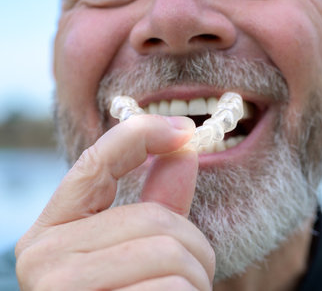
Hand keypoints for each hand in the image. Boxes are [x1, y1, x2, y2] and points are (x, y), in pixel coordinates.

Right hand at [15, 115, 214, 289]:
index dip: (141, 136)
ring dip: (195, 280)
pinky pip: (170, 289)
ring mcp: (60, 289)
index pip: (95, 163)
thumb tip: (183, 150)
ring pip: (169, 252)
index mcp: (54, 232)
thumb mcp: (141, 249)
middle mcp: (43, 257)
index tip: (185, 130)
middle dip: (195, 248)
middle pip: (155, 219)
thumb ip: (158, 202)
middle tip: (192, 277)